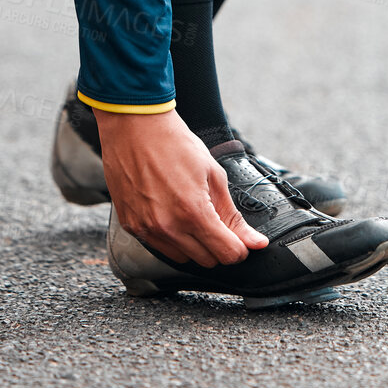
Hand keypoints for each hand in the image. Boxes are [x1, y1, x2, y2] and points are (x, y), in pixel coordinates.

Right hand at [96, 108, 267, 266]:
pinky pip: (159, 247)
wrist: (135, 127)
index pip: (227, 254)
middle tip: (216, 219)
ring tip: (191, 212)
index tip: (241, 239)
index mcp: (193, 212)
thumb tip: (255, 242)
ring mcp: (147, 229)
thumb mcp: (214, 174)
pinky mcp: (131, 226)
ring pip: (183, 258)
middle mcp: (168, 228)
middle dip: (218, 245)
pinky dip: (171, 238)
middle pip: (207, 260)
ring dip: (194, 244)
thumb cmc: (175, 143)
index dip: (240, 248)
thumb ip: (233, 214)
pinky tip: (171, 212)